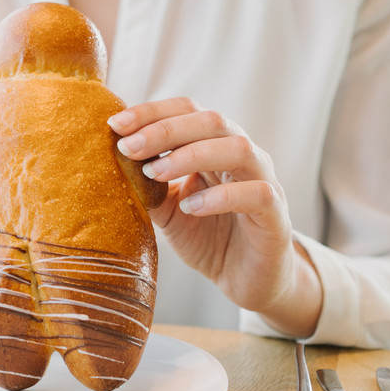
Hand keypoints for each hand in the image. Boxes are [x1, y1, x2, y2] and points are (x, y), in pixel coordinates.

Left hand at [108, 97, 322, 337]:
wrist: (245, 279)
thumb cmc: (208, 238)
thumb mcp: (168, 210)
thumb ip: (147, 186)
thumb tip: (113, 161)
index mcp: (215, 146)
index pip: (187, 112)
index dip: (152, 112)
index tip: (115, 124)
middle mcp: (243, 155)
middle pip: (211, 121)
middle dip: (165, 130)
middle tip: (129, 147)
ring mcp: (264, 180)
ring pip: (237, 148)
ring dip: (190, 156)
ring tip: (154, 173)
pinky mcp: (276, 214)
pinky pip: (256, 193)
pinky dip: (221, 197)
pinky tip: (191, 207)